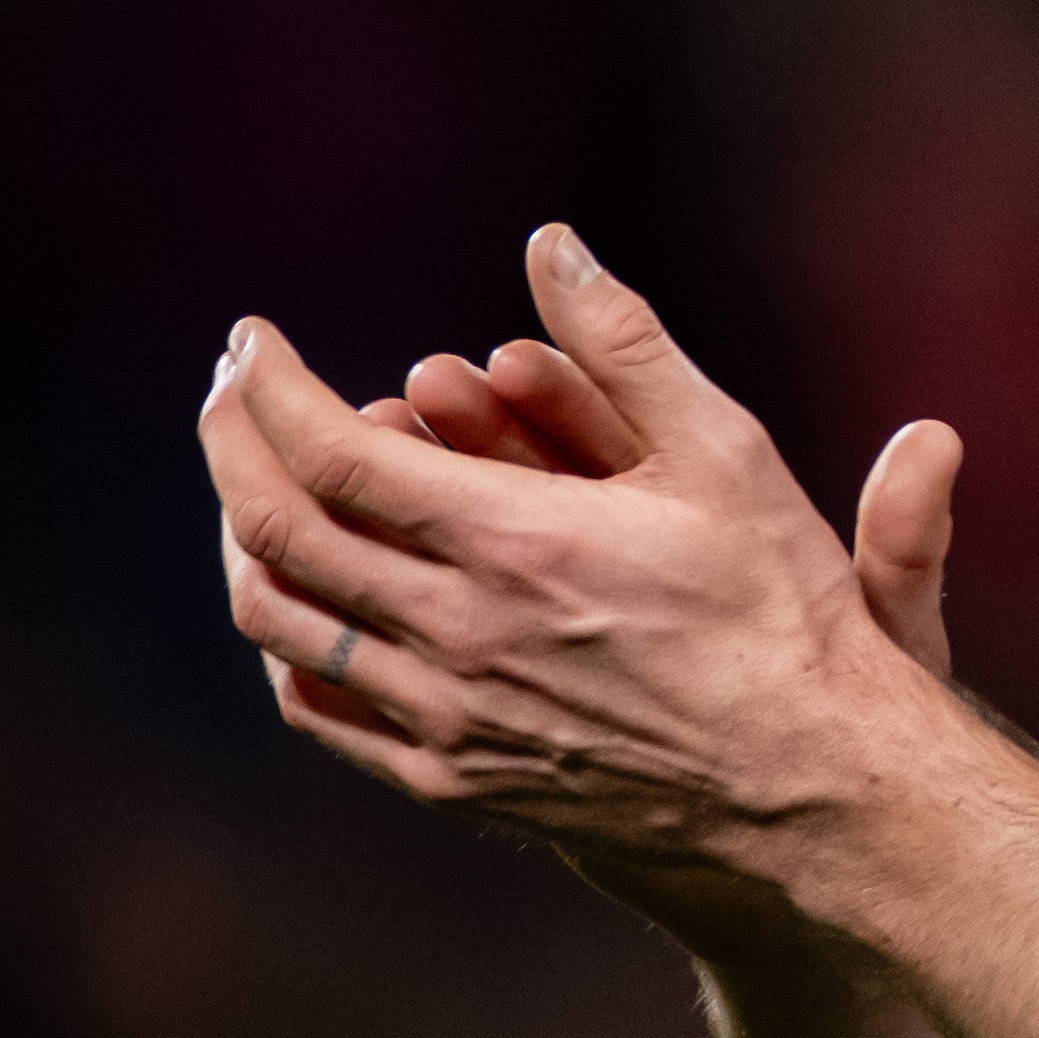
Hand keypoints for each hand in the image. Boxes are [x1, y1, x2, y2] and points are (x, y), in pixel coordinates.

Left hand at [201, 229, 965, 907]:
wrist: (807, 794)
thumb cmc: (782, 615)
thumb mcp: (726, 454)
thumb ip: (625, 342)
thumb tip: (550, 244)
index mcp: (512, 545)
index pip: (326, 453)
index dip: (268, 386)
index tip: (253, 340)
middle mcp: (457, 636)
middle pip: (274, 531)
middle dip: (231, 441)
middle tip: (232, 388)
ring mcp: (444, 717)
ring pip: (281, 623)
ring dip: (246, 537)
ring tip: (257, 482)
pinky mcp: (451, 778)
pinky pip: (321, 708)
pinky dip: (287, 639)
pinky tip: (307, 594)